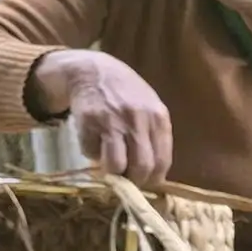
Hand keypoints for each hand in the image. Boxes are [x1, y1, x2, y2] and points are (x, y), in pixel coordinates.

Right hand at [30, 49, 170, 185]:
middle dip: (133, 181)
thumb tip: (155, 174)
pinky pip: (91, 152)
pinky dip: (91, 154)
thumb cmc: (126, 94)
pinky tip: (94, 142)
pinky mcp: (89, 121)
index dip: (153, 178)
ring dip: (112, 172)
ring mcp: (113, 120)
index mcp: (158, 118)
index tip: (145, 181)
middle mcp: (138, 120)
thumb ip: (155, 137)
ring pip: (116, 165)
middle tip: (126, 178)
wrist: (93, 70)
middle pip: (141, 168)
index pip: (162, 162)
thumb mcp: (150, 109)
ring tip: (110, 164)